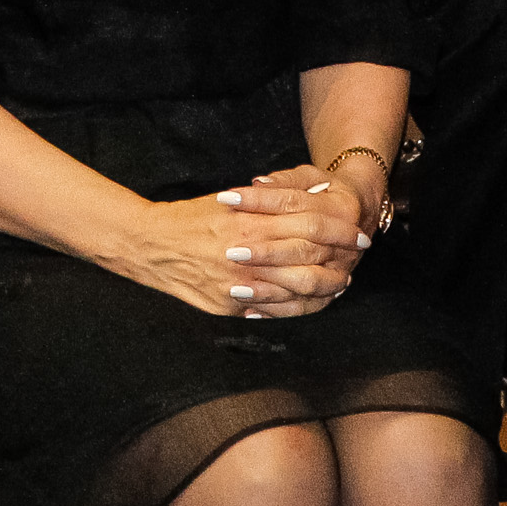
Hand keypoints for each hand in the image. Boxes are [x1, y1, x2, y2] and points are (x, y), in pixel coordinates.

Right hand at [99, 185, 365, 318]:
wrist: (149, 245)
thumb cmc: (191, 217)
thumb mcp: (230, 200)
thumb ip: (270, 201)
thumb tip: (311, 194)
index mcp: (249, 222)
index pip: (309, 225)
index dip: (338, 229)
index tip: (356, 230)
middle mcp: (247, 254)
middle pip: (309, 257)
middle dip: (340, 258)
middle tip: (357, 255)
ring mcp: (239, 284)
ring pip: (298, 289)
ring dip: (325, 286)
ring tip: (340, 282)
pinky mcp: (230, 306)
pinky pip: (275, 311)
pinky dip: (299, 307)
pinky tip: (312, 301)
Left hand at [234, 170, 373, 313]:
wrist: (358, 216)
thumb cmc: (326, 192)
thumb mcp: (310, 177)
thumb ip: (284, 181)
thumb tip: (257, 184)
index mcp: (341, 208)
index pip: (293, 203)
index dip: (258, 201)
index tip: (226, 199)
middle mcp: (345, 243)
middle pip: (302, 248)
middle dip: (265, 252)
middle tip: (230, 251)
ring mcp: (340, 270)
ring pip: (306, 281)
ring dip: (270, 286)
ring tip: (235, 288)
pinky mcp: (332, 292)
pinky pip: (306, 307)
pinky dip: (278, 311)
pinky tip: (250, 310)